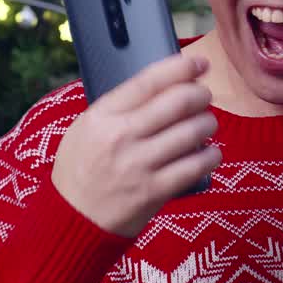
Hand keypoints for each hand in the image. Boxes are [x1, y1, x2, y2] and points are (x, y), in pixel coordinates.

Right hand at [51, 54, 221, 237]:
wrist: (71, 219)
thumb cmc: (81, 169)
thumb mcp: (86, 128)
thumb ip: (119, 107)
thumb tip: (163, 83)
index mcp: (103, 116)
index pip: (149, 80)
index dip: (181, 67)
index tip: (199, 63)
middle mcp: (121, 136)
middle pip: (179, 101)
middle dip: (201, 94)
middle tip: (204, 98)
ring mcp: (139, 165)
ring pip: (193, 131)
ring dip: (208, 123)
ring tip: (206, 125)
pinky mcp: (155, 192)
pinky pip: (196, 166)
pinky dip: (211, 156)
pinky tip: (209, 153)